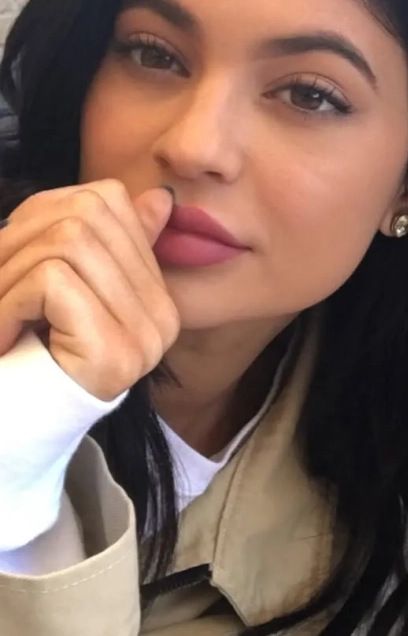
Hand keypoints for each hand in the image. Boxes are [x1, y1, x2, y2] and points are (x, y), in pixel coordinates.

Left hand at [0, 181, 178, 400]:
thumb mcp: (65, 292)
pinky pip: (51, 282)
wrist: (14, 439)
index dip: (42, 211)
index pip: (109, 201)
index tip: (11, 257)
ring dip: (6, 275)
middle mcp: (164, 316)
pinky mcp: (114, 352)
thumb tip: (157, 196)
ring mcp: (145, 337)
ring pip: (65, 243)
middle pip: (85, 215)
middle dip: (17, 238)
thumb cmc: (28, 361)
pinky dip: (7, 303)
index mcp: (158, 296)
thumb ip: (102, 244)